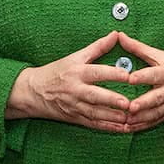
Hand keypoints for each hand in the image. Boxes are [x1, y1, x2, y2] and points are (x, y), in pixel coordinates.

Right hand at [7, 31, 132, 131]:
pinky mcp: (75, 118)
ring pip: (95, 113)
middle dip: (111, 100)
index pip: (96, 72)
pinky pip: (93, 124)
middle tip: (128, 103)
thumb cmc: (56, 72)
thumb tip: (116, 34)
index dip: (112, 74)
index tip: (127, 75)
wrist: (33, 92)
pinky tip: (121, 129)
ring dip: (113, 117)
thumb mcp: (75, 57)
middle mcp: (76, 90)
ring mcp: (75, 106)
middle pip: (95, 96)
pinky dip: (107, 127)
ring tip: (129, 119)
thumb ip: (98, 47)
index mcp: (77, 72)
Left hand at [117, 33, 163, 132]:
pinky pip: (154, 122)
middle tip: (130, 107)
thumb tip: (120, 36)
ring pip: (155, 114)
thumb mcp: (161, 55)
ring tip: (125, 122)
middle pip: (156, 98)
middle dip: (143, 104)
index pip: (154, 74)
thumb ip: (138, 48)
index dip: (143, 76)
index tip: (130, 78)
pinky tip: (128, 129)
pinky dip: (141, 127)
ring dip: (140, 119)